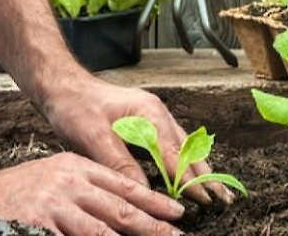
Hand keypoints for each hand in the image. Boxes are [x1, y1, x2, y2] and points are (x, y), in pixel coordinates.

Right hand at [0, 151, 184, 235]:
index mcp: (76, 167)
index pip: (122, 185)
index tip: (177, 211)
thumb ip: (84, 188)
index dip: (153, 200)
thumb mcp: (54, 176)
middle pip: (120, 210)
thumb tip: (118, 208)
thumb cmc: (16, 191)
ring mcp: (55, 206)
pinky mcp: (40, 225)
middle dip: (154, 226)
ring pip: (103, 232)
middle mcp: (69, 183)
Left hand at [41, 72, 234, 204]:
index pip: (175, 154)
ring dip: (197, 168)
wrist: (62, 86)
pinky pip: (171, 144)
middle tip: (224, 199)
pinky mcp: (145, 122)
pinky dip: (183, 161)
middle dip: (205, 175)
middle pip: (187, 149)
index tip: (206, 200)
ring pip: (183, 146)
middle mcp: (156, 113)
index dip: (190, 180)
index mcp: (149, 113)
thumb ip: (120, 164)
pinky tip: (188, 173)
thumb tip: (143, 192)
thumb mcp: (94, 137)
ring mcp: (152, 116)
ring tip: (215, 191)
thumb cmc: (75, 106)